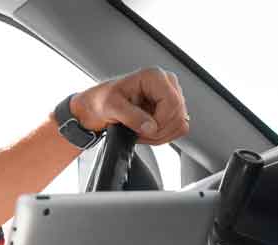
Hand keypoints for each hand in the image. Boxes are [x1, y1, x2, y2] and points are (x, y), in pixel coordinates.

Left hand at [70, 67, 188, 144]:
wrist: (97, 107)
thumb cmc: (101, 101)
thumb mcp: (110, 107)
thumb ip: (131, 116)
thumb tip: (150, 127)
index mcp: (154, 76)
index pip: (172, 103)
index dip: (159, 122)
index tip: (142, 130)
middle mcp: (166, 83)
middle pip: (178, 115)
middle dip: (158, 131)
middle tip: (138, 133)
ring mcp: (171, 95)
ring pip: (180, 123)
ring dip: (160, 135)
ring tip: (139, 132)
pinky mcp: (171, 108)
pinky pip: (178, 127)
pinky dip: (163, 136)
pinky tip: (146, 132)